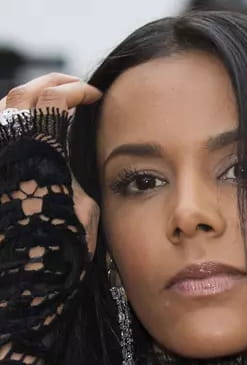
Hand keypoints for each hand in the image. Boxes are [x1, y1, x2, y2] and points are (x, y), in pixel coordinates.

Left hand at [0, 73, 101, 255]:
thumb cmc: (51, 236)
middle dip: (55, 81)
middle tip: (75, 85)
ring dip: (31, 95)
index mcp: (40, 145)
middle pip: (28, 89)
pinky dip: (12, 114)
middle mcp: (12, 138)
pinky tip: (26, 123)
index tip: (95, 96)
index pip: (56, 97)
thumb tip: (85, 175)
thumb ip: (84, 186)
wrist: (16, 260)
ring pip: (6, 102)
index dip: (79, 90)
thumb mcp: (83, 212)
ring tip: (51, 99)